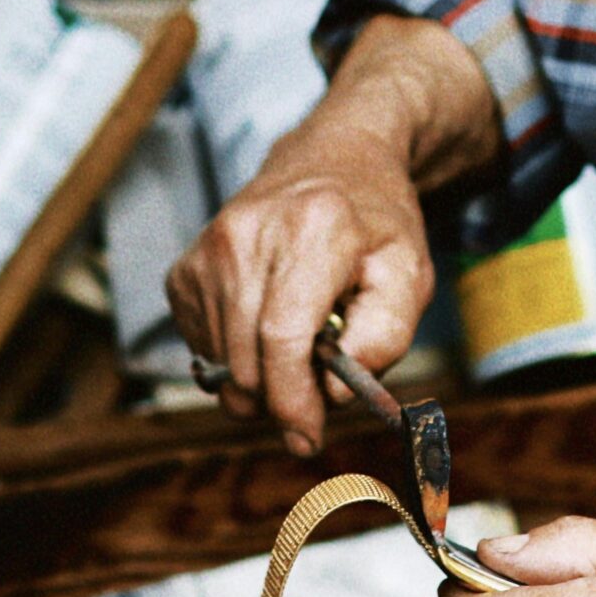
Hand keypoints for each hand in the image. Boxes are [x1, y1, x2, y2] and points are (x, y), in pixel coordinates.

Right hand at [165, 119, 433, 455]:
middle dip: (283, 399)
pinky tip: (267, 324)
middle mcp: (247, 235)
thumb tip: (331, 393)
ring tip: (300, 340)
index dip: (292, 401)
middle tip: (318, 388)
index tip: (309, 438)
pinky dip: (237, 356)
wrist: (333, 158)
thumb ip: (384, 337)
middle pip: (247, 361)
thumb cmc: (376, 221)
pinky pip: (203, 349)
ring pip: (222, 364)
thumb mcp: (410, 273)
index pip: (282, 336)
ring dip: (262, 377)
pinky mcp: (185, 269)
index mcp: (313, 229)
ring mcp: (208, 250)